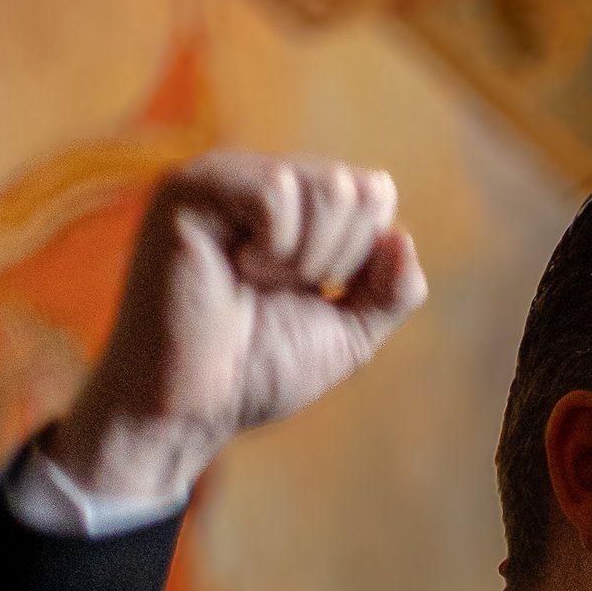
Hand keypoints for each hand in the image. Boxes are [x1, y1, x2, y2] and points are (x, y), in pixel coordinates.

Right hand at [52, 153, 427, 513]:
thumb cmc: (255, 372)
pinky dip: (274, 246)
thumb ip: (391, 291)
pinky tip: (236, 270)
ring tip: (255, 282)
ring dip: (307, 258)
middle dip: (339, 260)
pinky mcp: (189, 189)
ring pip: (328, 185)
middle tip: (280, 291)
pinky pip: (277, 191)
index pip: (374, 194)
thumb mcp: (349, 334)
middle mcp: (260, 182)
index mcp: (297, 208)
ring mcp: (223, 179)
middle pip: (358, 188)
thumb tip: (402, 238)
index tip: (314, 296)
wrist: (189, 410)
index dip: (364, 259)